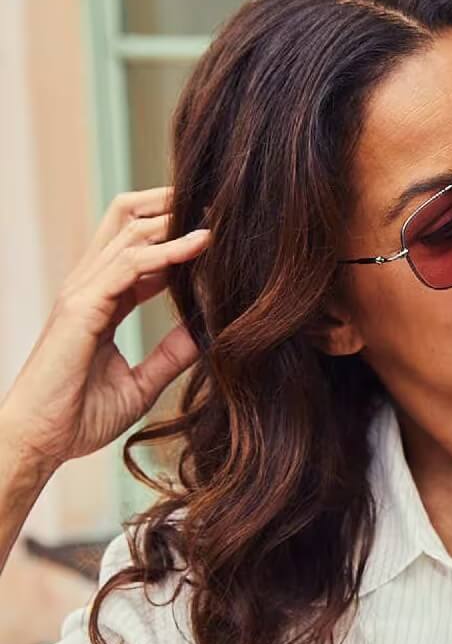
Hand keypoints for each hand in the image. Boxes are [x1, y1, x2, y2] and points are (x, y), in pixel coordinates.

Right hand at [0, 187, 210, 470]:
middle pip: (127, 220)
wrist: (41, 443)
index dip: (177, 232)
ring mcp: (82, 292)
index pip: (139, 248)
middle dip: (171, 204)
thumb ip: (171, 354)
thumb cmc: (79, 416)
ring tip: (218, 211)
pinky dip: (167, 251)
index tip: (218, 227)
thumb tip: (206, 335)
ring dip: (175, 218)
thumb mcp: (141, 382)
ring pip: (130, 232)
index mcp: (102, 300)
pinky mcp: (80, 306)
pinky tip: (200, 244)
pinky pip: (128, 265)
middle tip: (217, 200)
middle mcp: (90, 286)